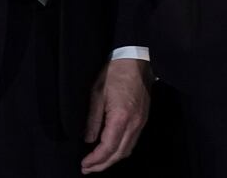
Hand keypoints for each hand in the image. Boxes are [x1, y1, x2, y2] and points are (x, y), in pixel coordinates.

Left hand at [80, 58, 149, 172]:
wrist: (136, 59)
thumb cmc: (115, 72)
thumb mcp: (97, 93)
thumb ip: (92, 119)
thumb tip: (88, 139)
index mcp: (121, 117)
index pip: (108, 148)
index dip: (95, 160)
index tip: (84, 164)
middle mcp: (134, 123)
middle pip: (119, 154)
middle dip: (103, 165)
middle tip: (88, 169)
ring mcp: (141, 122)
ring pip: (127, 150)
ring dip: (112, 159)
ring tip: (97, 163)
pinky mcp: (143, 118)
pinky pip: (132, 141)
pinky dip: (120, 150)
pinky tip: (111, 150)